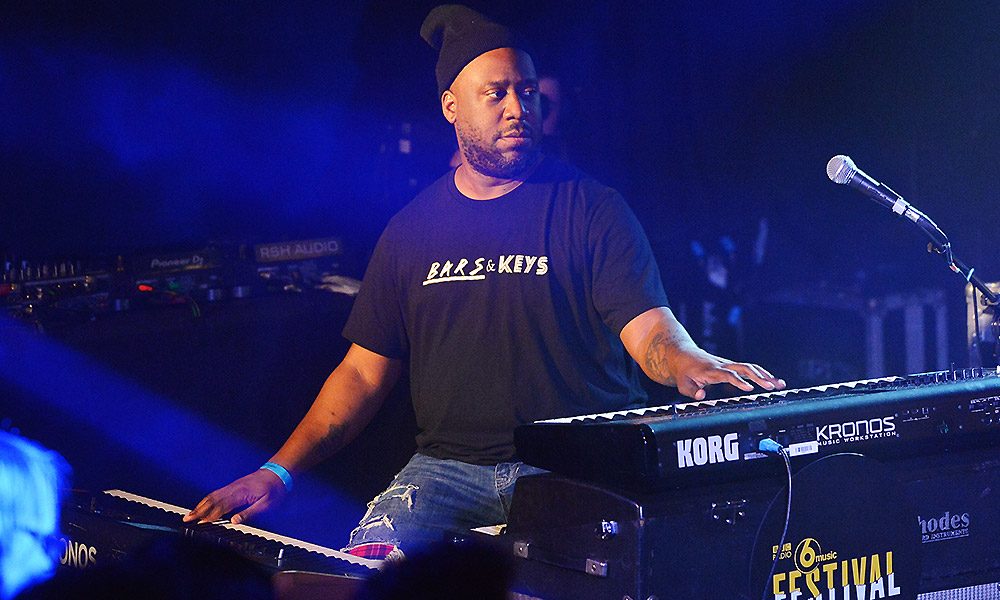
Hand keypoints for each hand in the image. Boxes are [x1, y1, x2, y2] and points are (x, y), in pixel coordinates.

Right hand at [182, 469, 286, 524]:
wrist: (278, 472)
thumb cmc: (274, 489)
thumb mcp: (266, 504)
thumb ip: (249, 513)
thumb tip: (233, 522)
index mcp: (241, 493)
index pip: (221, 507)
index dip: (209, 516)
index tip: (199, 523)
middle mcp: (234, 488)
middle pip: (212, 500)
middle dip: (198, 510)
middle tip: (186, 519)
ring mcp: (233, 486)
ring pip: (212, 496)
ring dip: (200, 505)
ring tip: (190, 514)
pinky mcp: (234, 485)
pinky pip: (217, 492)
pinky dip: (207, 500)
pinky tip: (203, 505)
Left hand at [668, 346, 784, 400]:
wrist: (683, 356)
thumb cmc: (683, 372)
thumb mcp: (682, 384)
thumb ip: (691, 391)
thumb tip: (702, 395)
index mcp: (711, 370)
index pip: (728, 375)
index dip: (738, 381)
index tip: (749, 389)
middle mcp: (723, 365)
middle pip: (744, 368)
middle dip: (759, 377)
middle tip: (772, 387)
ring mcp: (728, 364)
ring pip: (750, 367)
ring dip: (765, 375)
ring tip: (780, 384)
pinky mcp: (732, 366)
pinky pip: (749, 368)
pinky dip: (762, 373)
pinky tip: (773, 381)